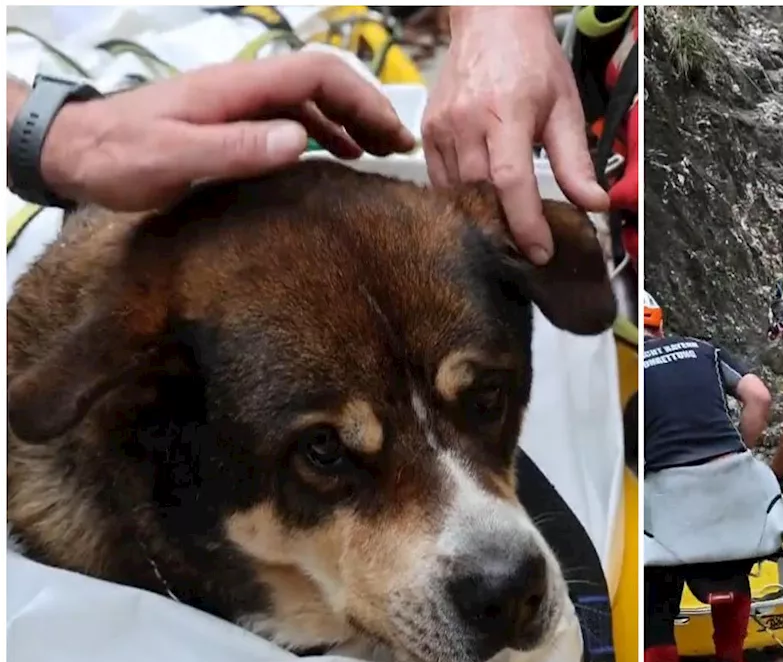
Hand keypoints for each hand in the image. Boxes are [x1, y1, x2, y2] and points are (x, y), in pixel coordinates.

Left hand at [38, 53, 414, 211]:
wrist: (73, 151)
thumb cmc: (118, 156)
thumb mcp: (174, 158)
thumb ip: (236, 148)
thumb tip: (301, 139)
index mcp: (239, 86)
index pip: (318, 73)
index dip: (362, 98)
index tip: (389, 134)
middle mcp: (245, 87)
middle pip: (323, 81)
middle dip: (368, 108)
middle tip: (399, 147)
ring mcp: (239, 102)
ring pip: (311, 99)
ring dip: (351, 120)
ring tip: (381, 153)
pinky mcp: (232, 121)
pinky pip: (292, 117)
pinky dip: (325, 133)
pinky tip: (339, 156)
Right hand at [424, 6, 609, 264]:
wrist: (492, 22)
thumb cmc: (531, 59)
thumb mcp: (565, 107)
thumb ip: (576, 161)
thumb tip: (595, 204)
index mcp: (505, 114)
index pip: (511, 182)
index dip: (525, 224)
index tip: (541, 252)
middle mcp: (466, 122)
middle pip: (481, 194)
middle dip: (505, 227)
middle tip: (528, 251)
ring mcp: (441, 127)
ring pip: (457, 193)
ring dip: (481, 216)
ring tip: (506, 233)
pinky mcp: (428, 130)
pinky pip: (440, 180)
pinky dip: (460, 198)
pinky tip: (481, 206)